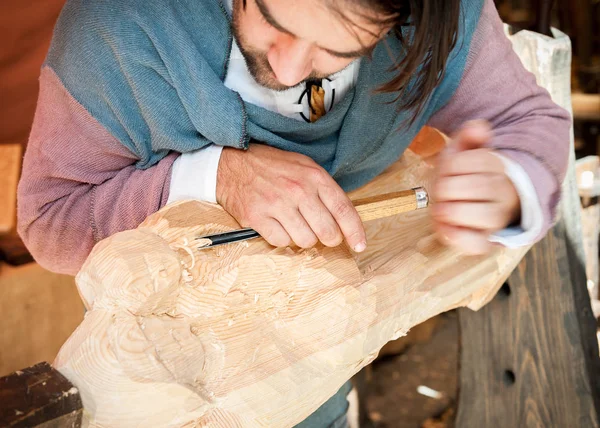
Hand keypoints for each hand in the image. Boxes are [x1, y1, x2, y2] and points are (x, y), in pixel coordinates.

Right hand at [216, 143, 366, 251]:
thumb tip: (343, 221)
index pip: (343, 210)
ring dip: (303, 239)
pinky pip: (281, 242)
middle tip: (322, 235)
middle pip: (327, 232)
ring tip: (295, 225)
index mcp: (314, 176)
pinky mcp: (257, 217)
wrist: (232, 163)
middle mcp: (298, 190)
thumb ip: (324, 191)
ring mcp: (277, 204)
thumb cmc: (272, 167)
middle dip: (329, 239)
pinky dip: (282, 239)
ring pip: (305, 241)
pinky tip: (277, 225)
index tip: (359, 245)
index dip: (355, 232)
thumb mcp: (304, 167)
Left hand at [430, 121, 520, 254]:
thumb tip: (478, 127)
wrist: (481, 201)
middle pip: (480, 187)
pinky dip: (459, 237)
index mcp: (496, 167)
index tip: (444, 169)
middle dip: (450, 188)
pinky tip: (445, 227)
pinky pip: (478, 244)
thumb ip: (468, 137)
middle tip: (438, 190)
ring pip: (485, 216)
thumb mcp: (464, 151)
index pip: (478, 161)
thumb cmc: (466, 174)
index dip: (453, 164)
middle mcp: (501, 193)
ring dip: (455, 211)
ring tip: (439, 208)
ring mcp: (496, 218)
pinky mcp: (485, 240)